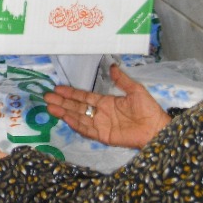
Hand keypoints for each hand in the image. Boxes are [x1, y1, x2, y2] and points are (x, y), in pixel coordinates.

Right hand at [44, 64, 168, 148]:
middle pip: (77, 107)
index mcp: (106, 102)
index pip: (84, 97)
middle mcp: (100, 113)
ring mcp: (100, 125)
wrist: (157, 128)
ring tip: (50, 107)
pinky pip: (86, 130)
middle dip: (62, 102)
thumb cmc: (148, 109)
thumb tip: (112, 66)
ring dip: (64, 112)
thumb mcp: (135, 90)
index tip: (57, 88)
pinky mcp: (103, 136)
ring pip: (78, 118)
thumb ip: (122, 80)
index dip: (71, 93)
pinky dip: (75, 124)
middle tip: (46, 97)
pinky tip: (66, 118)